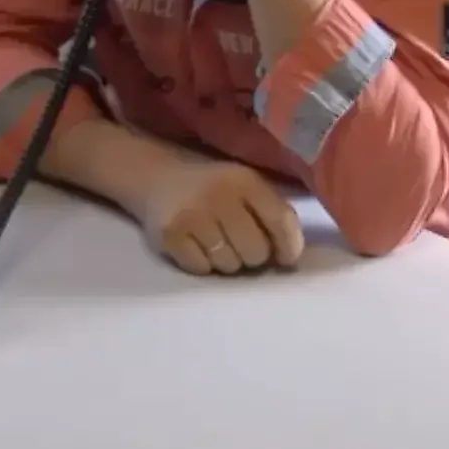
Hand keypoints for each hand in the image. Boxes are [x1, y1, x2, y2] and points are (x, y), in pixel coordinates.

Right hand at [137, 156, 305, 274]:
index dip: (289, 247)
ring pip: (229, 265)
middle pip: (256, 252)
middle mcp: (220, 195)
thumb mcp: (246, 187)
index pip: (282, 221)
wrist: (158, 179)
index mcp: (246, 181)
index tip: (286, 258)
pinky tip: (196, 245)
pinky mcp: (170, 234)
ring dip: (227, 261)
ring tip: (216, 243)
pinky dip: (202, 264)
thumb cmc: (214, 188)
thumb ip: (272, 213)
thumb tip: (290, 257)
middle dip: (252, 256)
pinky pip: (201, 269)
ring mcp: (193, 215)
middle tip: (240, 245)